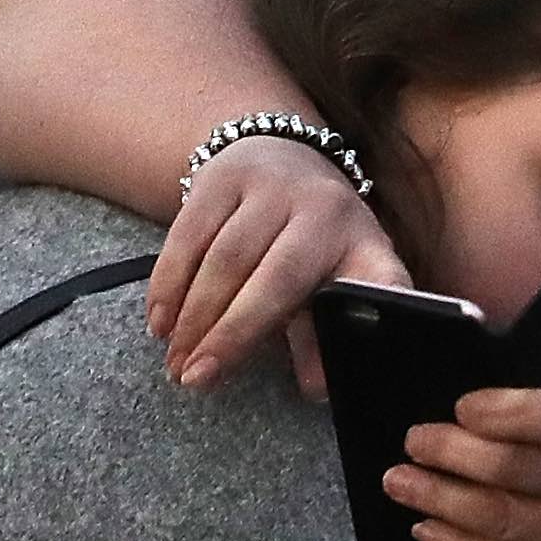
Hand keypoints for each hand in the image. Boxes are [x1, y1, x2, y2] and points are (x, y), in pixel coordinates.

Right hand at [153, 132, 410, 397]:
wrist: (279, 152)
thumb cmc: (309, 239)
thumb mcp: (330, 278)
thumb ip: (321, 334)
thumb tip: (317, 388)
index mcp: (362, 243)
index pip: (377, 281)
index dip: (379, 308)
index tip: (359, 356)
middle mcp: (321, 209)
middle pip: (274, 280)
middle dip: (231, 335)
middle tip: (197, 379)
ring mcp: (270, 188)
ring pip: (224, 259)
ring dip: (193, 317)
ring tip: (176, 363)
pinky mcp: (221, 178)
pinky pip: (187, 237)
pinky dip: (168, 285)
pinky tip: (160, 322)